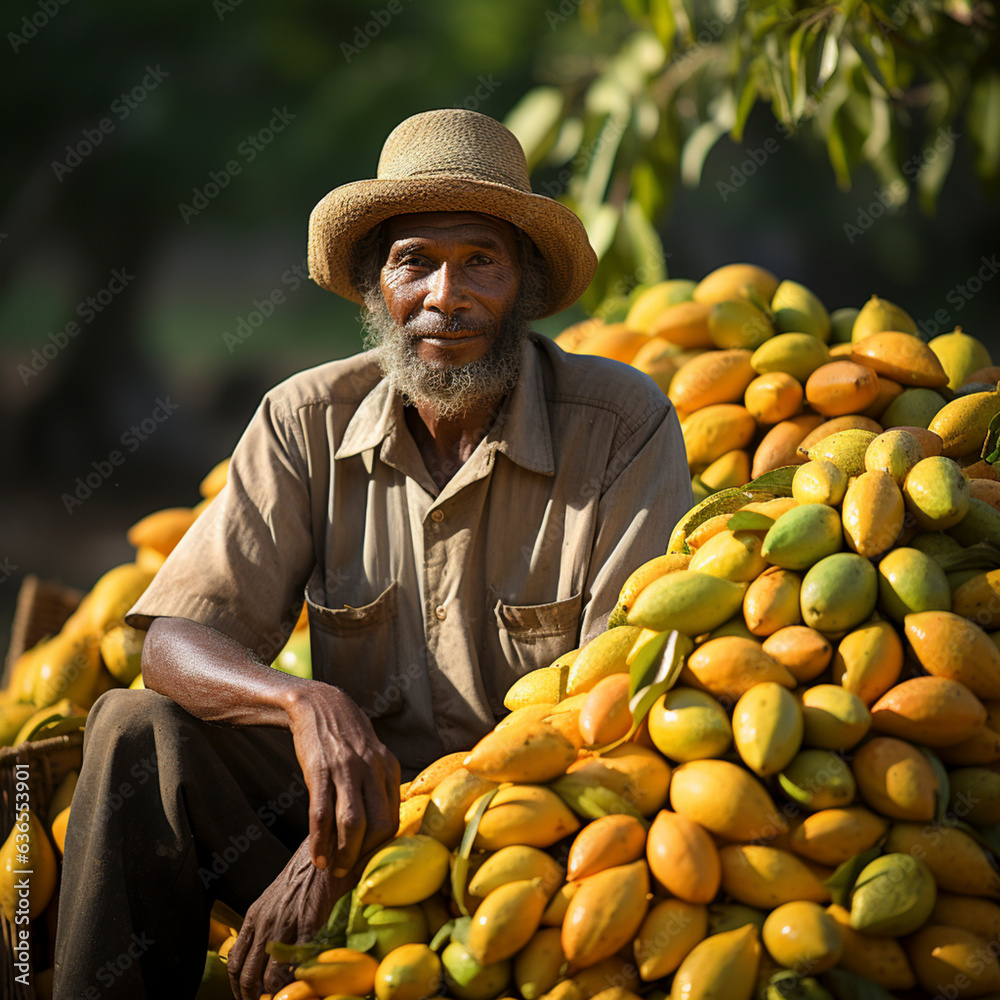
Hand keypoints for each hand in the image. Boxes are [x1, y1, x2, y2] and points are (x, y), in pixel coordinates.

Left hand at [226, 839, 354, 999]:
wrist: (324, 855)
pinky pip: (294, 964)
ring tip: (278, 999)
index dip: (237, 987)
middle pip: (246, 976)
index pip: (234, 962)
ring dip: (271, 994)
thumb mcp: (274, 898)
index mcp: (254, 916)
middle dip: (250, 997)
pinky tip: (298, 985)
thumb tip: (263, 951)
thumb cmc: (303, 876)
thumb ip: (265, 922)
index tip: (245, 997)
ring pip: (267, 977)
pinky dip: (293, 981)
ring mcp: (284, 926)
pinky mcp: (307, 925)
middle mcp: (264, 923)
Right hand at [286, 681, 400, 873]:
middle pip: (379, 824)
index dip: (382, 846)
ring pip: (353, 823)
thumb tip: (384, 821)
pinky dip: (320, 841)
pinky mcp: (321, 770)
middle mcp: (373, 769)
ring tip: (334, 869)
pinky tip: (318, 856)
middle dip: (365, 855)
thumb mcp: (373, 754)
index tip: (369, 863)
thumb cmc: (346, 736)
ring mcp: (347, 769)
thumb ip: (380, 783)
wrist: (319, 704)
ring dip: (344, 853)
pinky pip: (322, 814)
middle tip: (351, 871)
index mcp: (389, 767)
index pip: (394, 817)